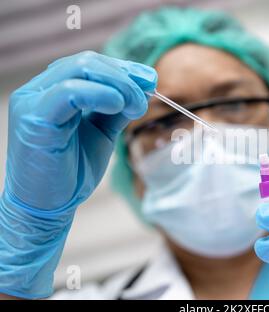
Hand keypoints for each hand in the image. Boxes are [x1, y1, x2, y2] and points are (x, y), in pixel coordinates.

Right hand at [0, 51, 156, 297]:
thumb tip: (141, 90)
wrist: (48, 207)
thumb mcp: (101, 133)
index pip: (89, 65)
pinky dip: (99, 94)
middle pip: (86, 63)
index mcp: (52, 90)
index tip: (150, 79)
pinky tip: (118, 105)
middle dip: (124, 75)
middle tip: (148, 92)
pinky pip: (69, 93)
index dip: (123, 68)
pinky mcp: (34, 119)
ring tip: (137, 105)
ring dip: (118, 84)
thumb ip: (116, 110)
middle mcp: (39, 90)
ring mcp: (33, 102)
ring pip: (79, 70)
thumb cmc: (71, 171)